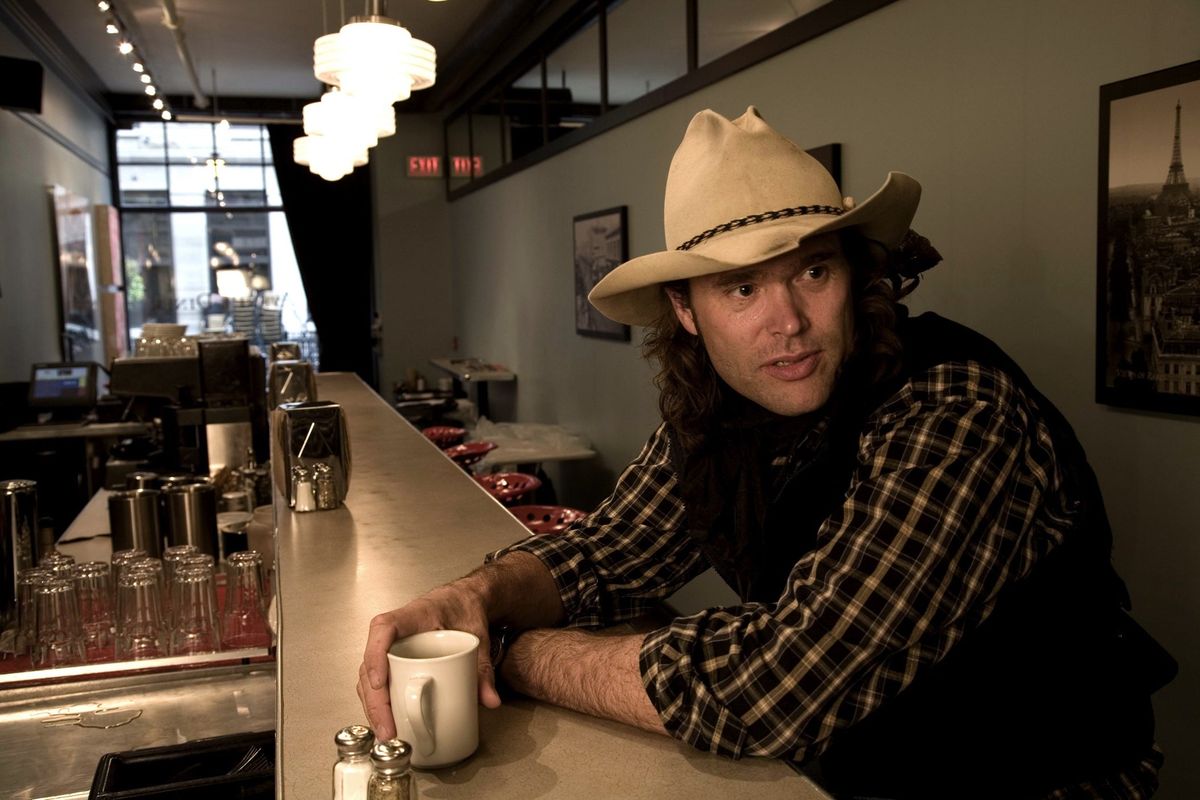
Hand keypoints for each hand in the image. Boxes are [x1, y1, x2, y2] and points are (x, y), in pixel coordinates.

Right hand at [356, 580, 501, 740]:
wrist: (463, 600)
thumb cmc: (463, 608)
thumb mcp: (477, 635)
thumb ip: (483, 667)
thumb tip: (490, 700)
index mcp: (413, 615)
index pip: (384, 628)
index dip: (376, 655)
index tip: (379, 682)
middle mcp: (395, 631)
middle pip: (371, 661)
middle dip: (375, 699)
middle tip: (388, 727)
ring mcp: (390, 646)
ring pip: (369, 675)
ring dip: (374, 706)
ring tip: (387, 732)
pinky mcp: (393, 660)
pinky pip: (376, 680)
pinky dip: (377, 702)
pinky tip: (385, 722)